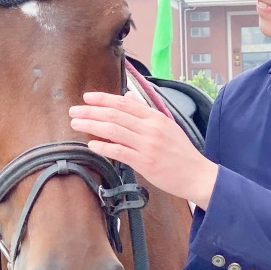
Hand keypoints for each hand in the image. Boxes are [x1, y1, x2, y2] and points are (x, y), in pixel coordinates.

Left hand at [69, 91, 218, 208]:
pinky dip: (104, 147)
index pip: (124, 103)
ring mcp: (147, 145)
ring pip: (114, 131)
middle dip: (91, 111)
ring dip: (92, 126)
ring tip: (76, 124)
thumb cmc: (181, 152)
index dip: (103, 99)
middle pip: (115, 115)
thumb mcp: (166, 125)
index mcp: (155, 117)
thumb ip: (145, 111)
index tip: (87, 97)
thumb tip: (128, 96)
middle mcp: (150, 128)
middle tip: (74, 111)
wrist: (196, 174)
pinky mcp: (145, 162)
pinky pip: (120, 152)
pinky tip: (91, 145)